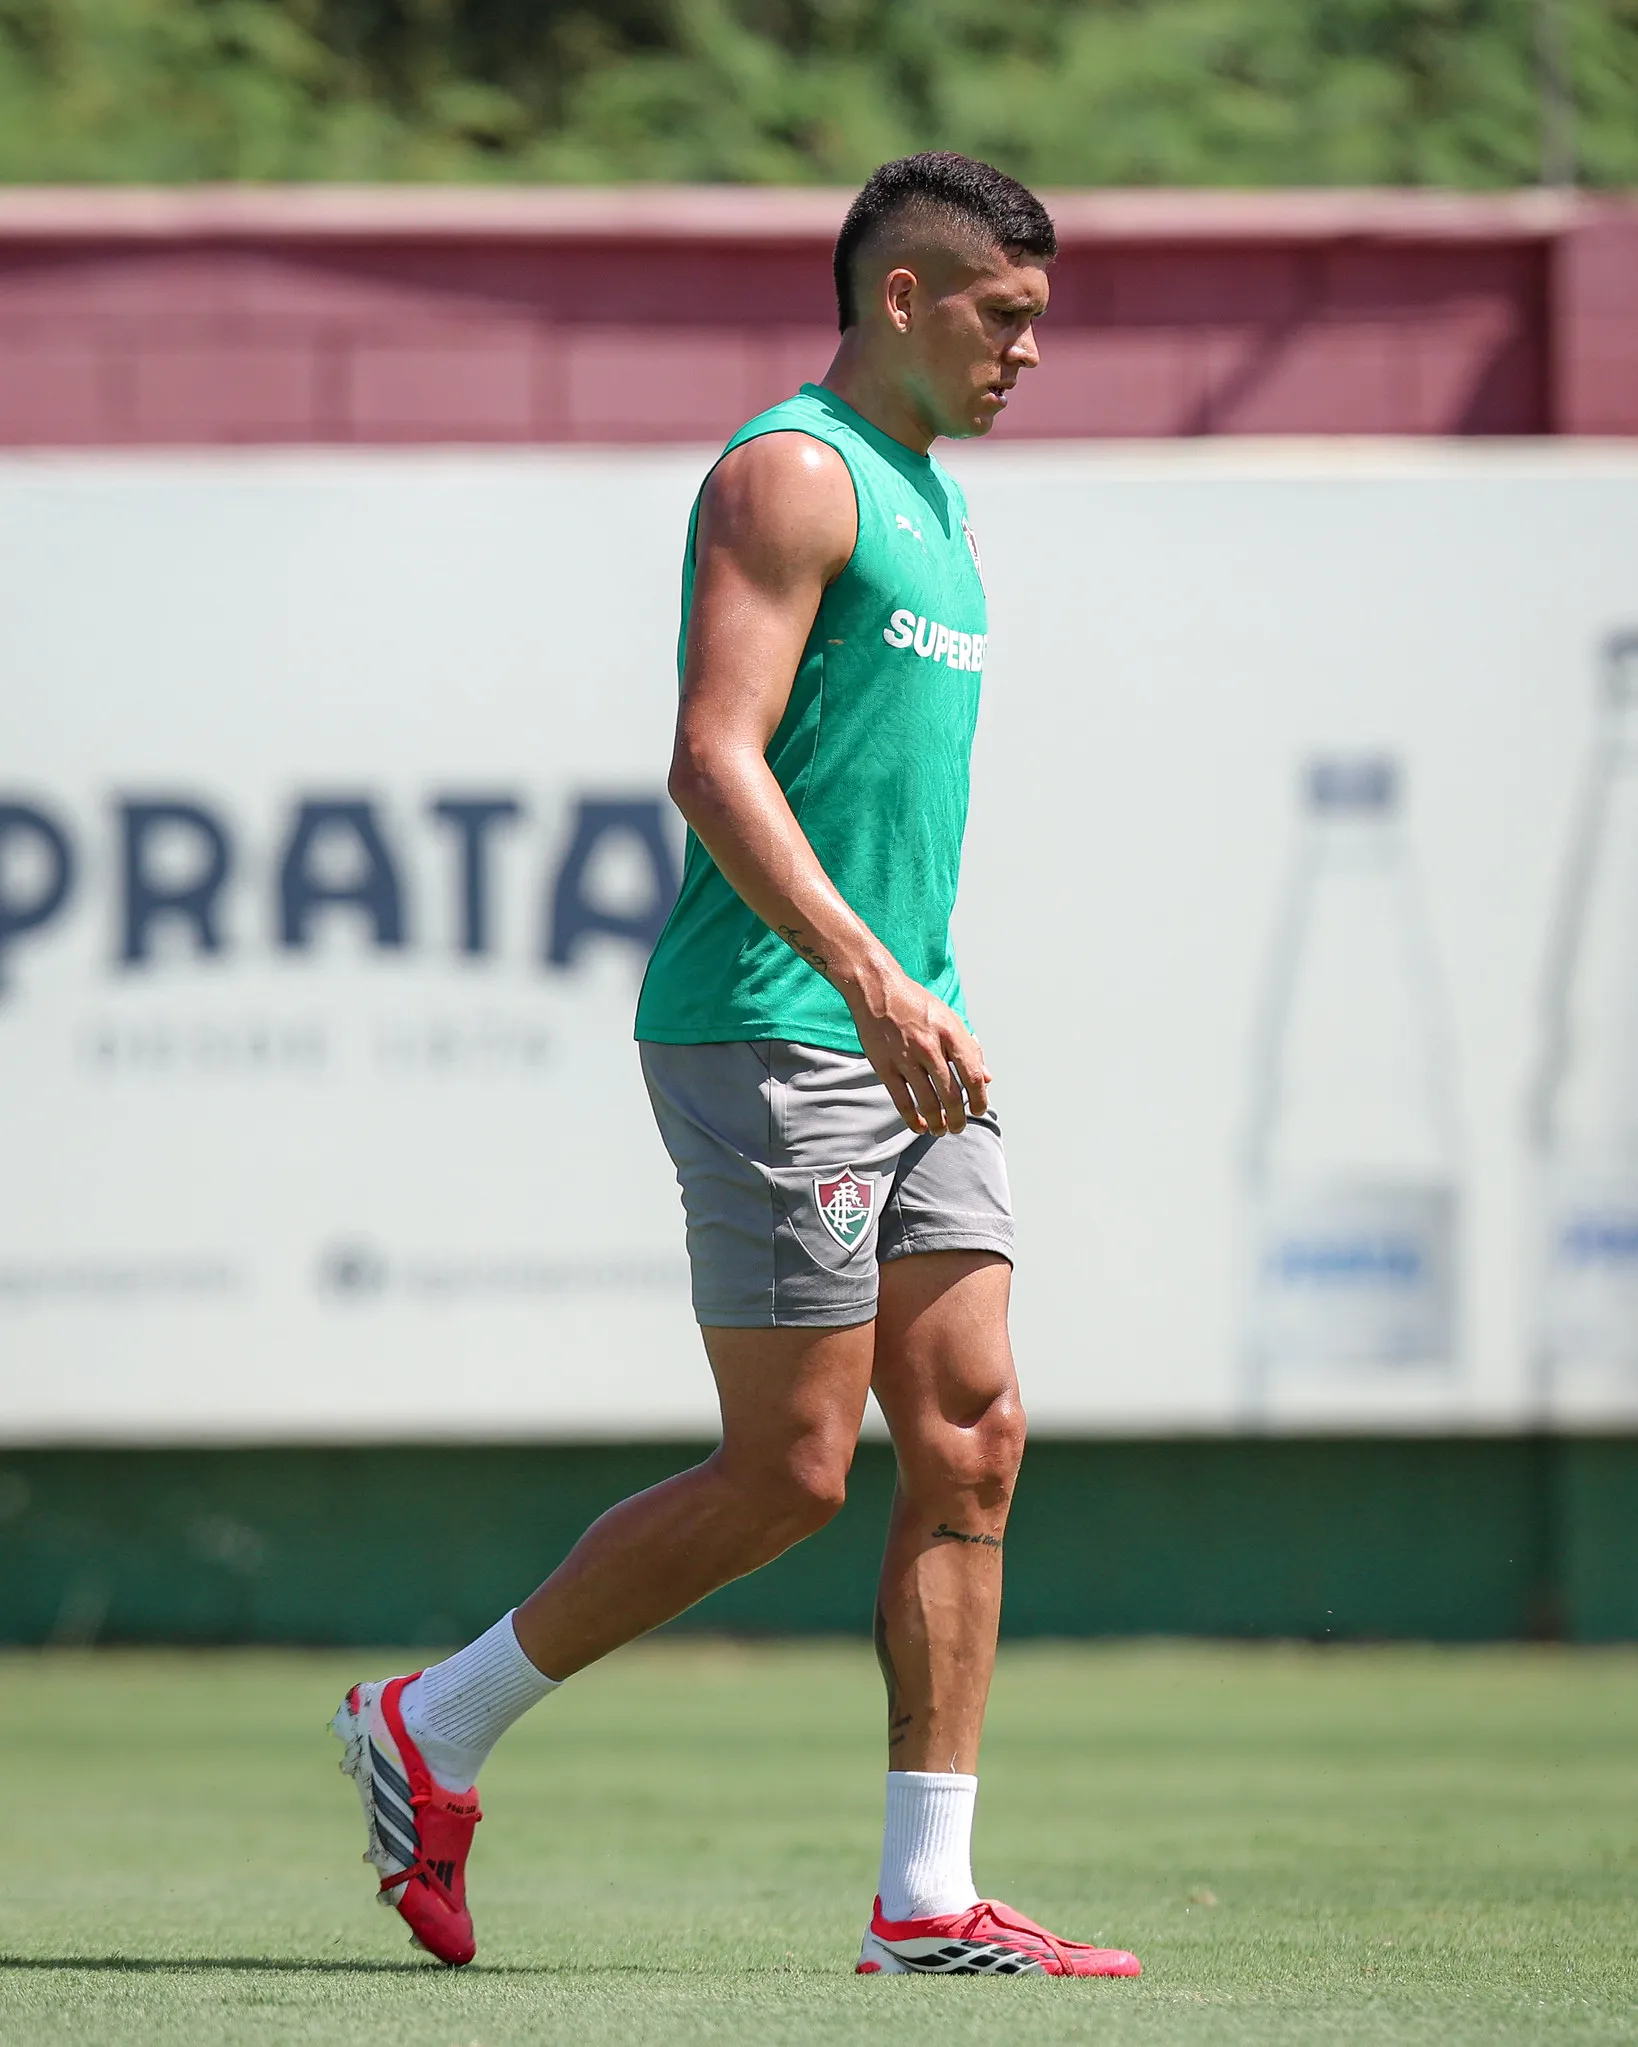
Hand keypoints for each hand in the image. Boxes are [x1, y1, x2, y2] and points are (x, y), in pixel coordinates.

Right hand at [844, 962, 990, 1135]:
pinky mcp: (884, 1066)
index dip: (980, 1099)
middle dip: (958, 1117)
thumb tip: (987, 1078)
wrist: (878, 989)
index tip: (979, 1110)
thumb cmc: (916, 1003)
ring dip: (937, 1122)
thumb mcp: (950, 1018)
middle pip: (951, 1094)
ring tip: (941, 1130)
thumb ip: (970, 1049)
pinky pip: (901, 1100)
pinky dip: (912, 1118)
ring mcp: (905, 1058)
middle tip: (959, 1127)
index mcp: (951, 1033)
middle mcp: (930, 1047)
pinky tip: (920, 1126)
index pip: (973, 1075)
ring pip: (927, 1102)